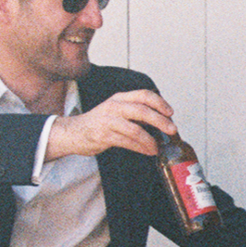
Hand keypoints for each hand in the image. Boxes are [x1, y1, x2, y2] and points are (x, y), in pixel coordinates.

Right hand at [45, 89, 173, 159]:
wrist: (73, 132)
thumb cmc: (99, 123)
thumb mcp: (117, 111)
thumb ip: (136, 114)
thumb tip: (161, 122)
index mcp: (120, 98)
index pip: (143, 95)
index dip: (159, 102)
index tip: (170, 112)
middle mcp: (114, 106)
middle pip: (142, 110)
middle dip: (160, 120)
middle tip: (172, 130)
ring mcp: (108, 121)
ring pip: (135, 129)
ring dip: (150, 140)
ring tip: (158, 147)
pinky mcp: (103, 136)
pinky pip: (127, 142)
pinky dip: (140, 148)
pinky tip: (148, 151)